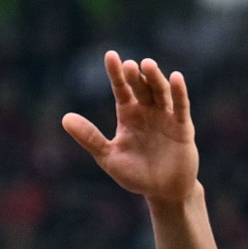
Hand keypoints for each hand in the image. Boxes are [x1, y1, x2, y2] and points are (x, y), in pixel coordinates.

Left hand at [63, 52, 202, 204]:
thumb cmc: (135, 174)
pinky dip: (178, 92)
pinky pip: (180, 107)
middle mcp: (147, 111)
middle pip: (141, 87)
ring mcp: (166, 117)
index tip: (110, 55)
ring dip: (155, 78)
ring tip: (147, 64)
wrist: (163, 192)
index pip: (121, 89)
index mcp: (128, 114)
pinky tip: (176, 78)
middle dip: (135, 75)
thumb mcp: (108, 157)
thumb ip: (90, 138)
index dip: (116, 73)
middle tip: (128, 65)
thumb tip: (64, 118)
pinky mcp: (183, 127)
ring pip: (160, 92)